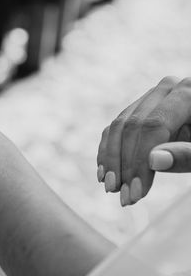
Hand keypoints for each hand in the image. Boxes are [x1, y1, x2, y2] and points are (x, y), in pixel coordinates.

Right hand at [97, 77, 190, 205]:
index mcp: (187, 92)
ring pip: (119, 126)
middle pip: (131, 126)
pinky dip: (109, 151)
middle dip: (123, 164)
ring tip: (112, 189)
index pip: (152, 126)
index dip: (139, 161)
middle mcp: (166, 89)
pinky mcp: (144, 108)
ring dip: (111, 160)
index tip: (135, 193)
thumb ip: (189, 156)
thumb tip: (153, 160)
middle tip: (122, 197)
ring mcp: (153, 97)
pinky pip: (118, 127)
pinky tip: (105, 173)